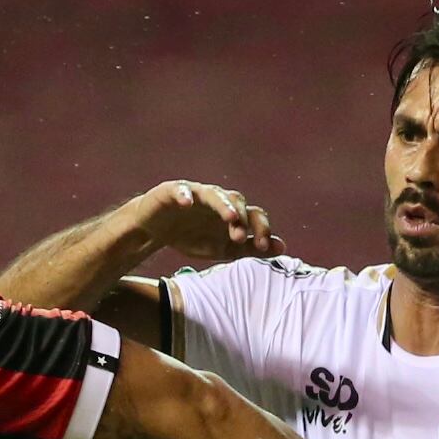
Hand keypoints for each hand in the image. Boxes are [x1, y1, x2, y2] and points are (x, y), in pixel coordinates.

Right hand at [131, 180, 281, 264]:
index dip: (261, 229)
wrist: (155, 231)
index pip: (253, 215)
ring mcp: (196, 193)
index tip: (263, 247)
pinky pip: (181, 189)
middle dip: (241, 219)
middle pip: (237, 201)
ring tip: (229, 217)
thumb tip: (282, 248)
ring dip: (223, 205)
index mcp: (231, 213)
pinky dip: (184, 194)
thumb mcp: (222, 249)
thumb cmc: (191, 236)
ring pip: (214, 194)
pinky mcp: (173, 191)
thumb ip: (250, 248)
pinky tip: (187, 203)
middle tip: (239, 238)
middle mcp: (217, 200)